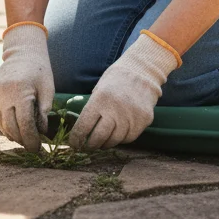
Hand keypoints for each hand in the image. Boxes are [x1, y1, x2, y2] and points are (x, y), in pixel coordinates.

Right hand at [0, 23, 53, 151]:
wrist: (22, 52)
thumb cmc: (40, 70)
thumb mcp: (48, 89)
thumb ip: (43, 111)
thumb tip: (40, 132)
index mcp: (20, 91)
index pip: (24, 123)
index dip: (31, 139)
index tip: (38, 149)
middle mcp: (3, 94)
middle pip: (10, 126)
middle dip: (22, 140)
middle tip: (33, 148)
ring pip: (1, 124)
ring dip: (13, 135)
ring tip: (25, 139)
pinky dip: (4, 126)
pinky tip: (15, 130)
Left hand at [69, 31, 179, 149]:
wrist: (143, 72)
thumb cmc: (116, 81)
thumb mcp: (99, 90)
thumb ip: (92, 109)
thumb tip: (82, 131)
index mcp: (100, 100)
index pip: (84, 126)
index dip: (77, 138)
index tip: (74, 144)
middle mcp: (115, 109)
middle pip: (99, 137)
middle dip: (91, 145)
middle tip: (88, 146)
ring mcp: (131, 116)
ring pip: (115, 140)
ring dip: (106, 144)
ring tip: (102, 142)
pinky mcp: (144, 120)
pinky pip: (129, 138)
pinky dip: (121, 139)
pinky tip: (118, 134)